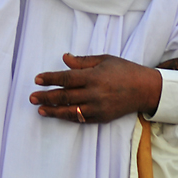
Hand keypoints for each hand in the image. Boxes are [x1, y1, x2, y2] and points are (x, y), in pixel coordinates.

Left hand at [29, 53, 161, 123]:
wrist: (145, 89)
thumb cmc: (125, 70)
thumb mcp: (104, 59)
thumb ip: (83, 61)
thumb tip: (64, 58)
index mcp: (94, 76)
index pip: (66, 78)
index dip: (50, 78)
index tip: (37, 79)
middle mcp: (94, 93)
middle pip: (64, 96)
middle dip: (45, 96)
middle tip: (32, 97)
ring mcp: (98, 107)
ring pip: (70, 111)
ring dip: (52, 111)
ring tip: (39, 110)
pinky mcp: (102, 118)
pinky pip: (80, 119)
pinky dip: (67, 117)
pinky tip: (57, 115)